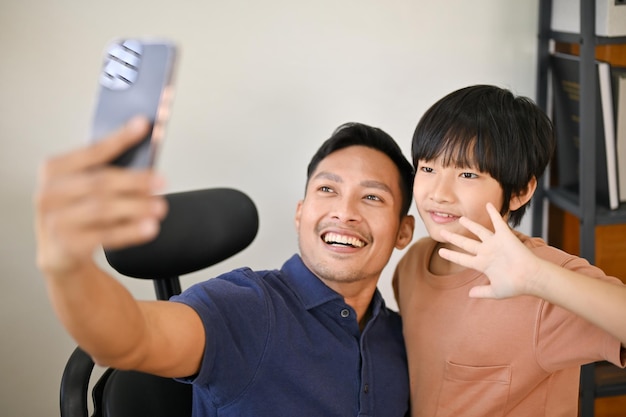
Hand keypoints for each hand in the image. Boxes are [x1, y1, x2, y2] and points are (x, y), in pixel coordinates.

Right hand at [34, 117, 167, 276]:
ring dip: (136, 206)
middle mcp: (49, 193)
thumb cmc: (78, 210)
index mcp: (54, 169)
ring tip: (160, 207)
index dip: (119, 138)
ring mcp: (55, 220)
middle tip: (161, 181)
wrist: (59, 251)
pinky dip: (131, 231)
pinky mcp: (66, 245)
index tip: (144, 125)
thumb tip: (146, 156)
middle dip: (135, 180)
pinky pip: (106, 236)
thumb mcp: (84, 186)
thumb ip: (108, 169)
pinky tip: (150, 228)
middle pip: (99, 182)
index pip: (92, 150)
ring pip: (103, 209)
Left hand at [437, 202, 540, 298]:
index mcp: (483, 264)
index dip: (451, 255)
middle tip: (442, 232)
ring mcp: (495, 243)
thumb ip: (482, 291)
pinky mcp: (505, 236)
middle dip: (454, 238)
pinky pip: (498, 221)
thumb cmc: (515, 285)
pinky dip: (493, 213)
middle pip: (466, 243)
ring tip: (461, 218)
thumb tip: (469, 294)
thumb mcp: (496, 291)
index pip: (462, 259)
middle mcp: (487, 252)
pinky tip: (488, 205)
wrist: (530, 277)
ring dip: (470, 224)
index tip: (440, 252)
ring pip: (479, 231)